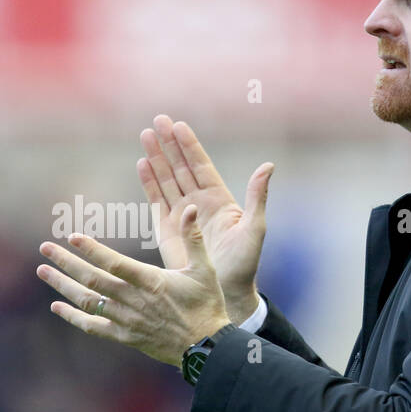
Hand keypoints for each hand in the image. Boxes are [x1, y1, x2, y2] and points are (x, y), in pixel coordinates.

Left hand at [36, 204, 231, 367]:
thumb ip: (193, 239)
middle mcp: (134, 301)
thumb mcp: (204, 270)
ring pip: (88, 301)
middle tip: (45, 248)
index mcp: (151, 281)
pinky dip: (73, 316)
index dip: (92, 250)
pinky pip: (93, 327)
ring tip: (43, 271)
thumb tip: (192, 208)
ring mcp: (127, 320)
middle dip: (66, 262)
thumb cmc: (207, 306)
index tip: (72, 236)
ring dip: (63, 285)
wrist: (206, 348)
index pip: (115, 263)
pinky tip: (57, 306)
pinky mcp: (125, 336)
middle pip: (92, 279)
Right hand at [138, 115, 272, 324]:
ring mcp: (181, 215)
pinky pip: (156, 200)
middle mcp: (198, 202)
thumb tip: (268, 166)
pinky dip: (149, 182)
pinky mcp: (167, 229)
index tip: (178, 125)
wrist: (225, 291)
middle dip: (169, 144)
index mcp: (218, 199)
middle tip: (157, 120)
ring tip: (145, 135)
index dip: (189, 145)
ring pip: (166, 179)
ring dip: (156, 158)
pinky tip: (142, 164)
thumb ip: (256, 197)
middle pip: (180, 167)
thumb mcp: (254, 228)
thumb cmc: (244, 263)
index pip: (200, 165)